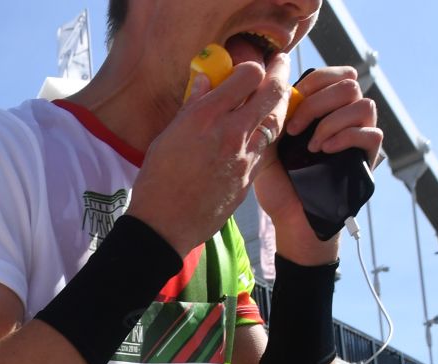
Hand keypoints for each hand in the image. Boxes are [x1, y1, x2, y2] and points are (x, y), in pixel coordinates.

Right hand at [126, 53, 291, 255]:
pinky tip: (264, 127)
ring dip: (280, 102)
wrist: (164, 225)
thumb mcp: (167, 136)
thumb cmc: (157, 180)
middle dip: (280, 72)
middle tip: (280, 63)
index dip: (252, 66)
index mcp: (205, 116)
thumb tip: (204, 81)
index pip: (248, 75)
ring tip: (278, 93)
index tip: (248, 67)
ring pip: (277, 120)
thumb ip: (191, 106)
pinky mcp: (248, 178)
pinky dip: (268, 132)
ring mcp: (244, 156)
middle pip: (272, 92)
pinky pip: (266, 147)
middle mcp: (230, 132)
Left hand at [253, 66, 381, 261]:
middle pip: (349, 82)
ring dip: (331, 121)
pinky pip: (371, 133)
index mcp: (324, 108)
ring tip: (311, 146)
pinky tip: (324, 151)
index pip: (333, 74)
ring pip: (364, 103)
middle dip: (317, 101)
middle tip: (294, 130)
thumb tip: (271, 82)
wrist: (290, 219)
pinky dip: (346, 137)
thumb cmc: (278, 183)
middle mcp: (345, 117)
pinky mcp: (368, 157)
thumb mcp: (264, 144)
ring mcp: (359, 136)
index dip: (313, 81)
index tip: (290, 104)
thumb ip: (269, 114)